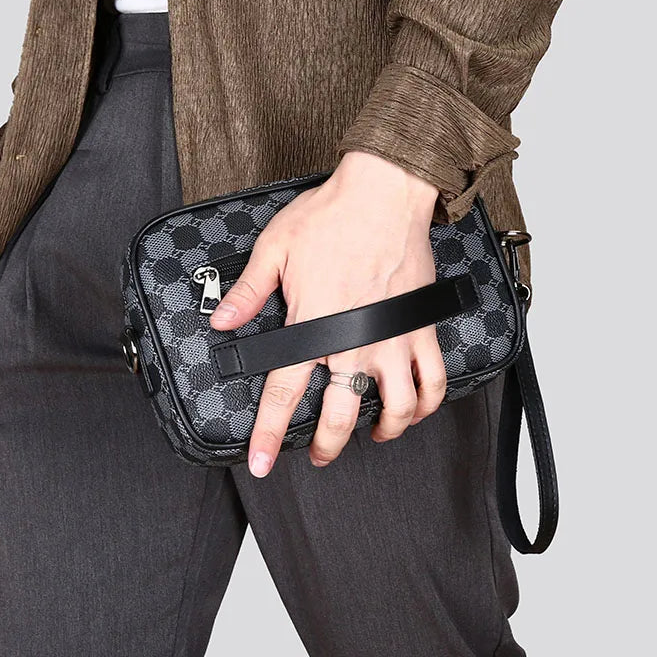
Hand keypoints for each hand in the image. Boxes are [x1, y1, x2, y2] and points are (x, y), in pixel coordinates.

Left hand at [209, 151, 446, 476]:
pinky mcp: (420, 327)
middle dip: (328, 446)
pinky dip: (427, 402)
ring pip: (397, 407)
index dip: (270, 435)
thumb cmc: (330, 216)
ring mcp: (392, 338)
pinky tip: (416, 408)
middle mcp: (354, 342)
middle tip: (320, 455)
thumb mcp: (275, 250)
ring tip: (372, 434)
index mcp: (313, 326)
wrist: (383, 193)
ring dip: (385, 430)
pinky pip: (434, 378)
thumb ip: (249, 291)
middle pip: (343, 415)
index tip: (263, 462)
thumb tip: (222, 320)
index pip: (285, 394)